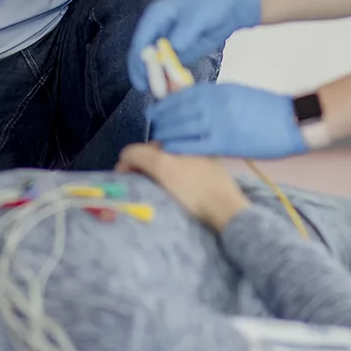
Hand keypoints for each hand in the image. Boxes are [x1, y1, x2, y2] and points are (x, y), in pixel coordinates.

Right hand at [118, 142, 251, 231]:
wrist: (226, 211)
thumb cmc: (193, 187)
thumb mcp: (162, 166)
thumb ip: (139, 155)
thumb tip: (124, 155)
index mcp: (186, 139)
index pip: (151, 144)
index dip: (135, 158)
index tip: (124, 174)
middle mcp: (197, 147)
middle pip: (162, 154)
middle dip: (145, 166)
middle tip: (136, 183)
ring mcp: (207, 163)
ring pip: (174, 166)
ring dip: (159, 175)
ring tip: (152, 190)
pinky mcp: (213, 180)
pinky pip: (186, 176)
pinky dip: (174, 182)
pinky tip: (172, 194)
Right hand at [126, 0, 261, 91]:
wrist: (231, 7)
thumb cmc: (212, 4)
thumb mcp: (197, 16)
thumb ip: (184, 32)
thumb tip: (173, 47)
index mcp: (155, 16)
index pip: (140, 42)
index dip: (138, 62)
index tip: (143, 79)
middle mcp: (157, 30)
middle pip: (142, 56)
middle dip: (145, 74)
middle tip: (153, 90)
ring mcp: (166, 42)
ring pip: (154, 65)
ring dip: (156, 79)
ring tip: (164, 93)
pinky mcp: (178, 52)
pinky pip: (168, 68)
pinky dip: (169, 78)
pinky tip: (175, 87)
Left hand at [147, 83, 308, 159]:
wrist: (294, 120)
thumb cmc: (270, 110)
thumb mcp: (239, 95)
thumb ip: (217, 99)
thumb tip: (198, 105)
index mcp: (218, 90)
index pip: (183, 94)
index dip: (167, 103)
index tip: (159, 110)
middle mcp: (214, 103)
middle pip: (177, 109)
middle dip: (162, 118)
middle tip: (155, 126)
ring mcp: (218, 121)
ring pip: (181, 125)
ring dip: (166, 131)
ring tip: (158, 138)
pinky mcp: (225, 141)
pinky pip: (193, 143)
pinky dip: (177, 144)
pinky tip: (168, 148)